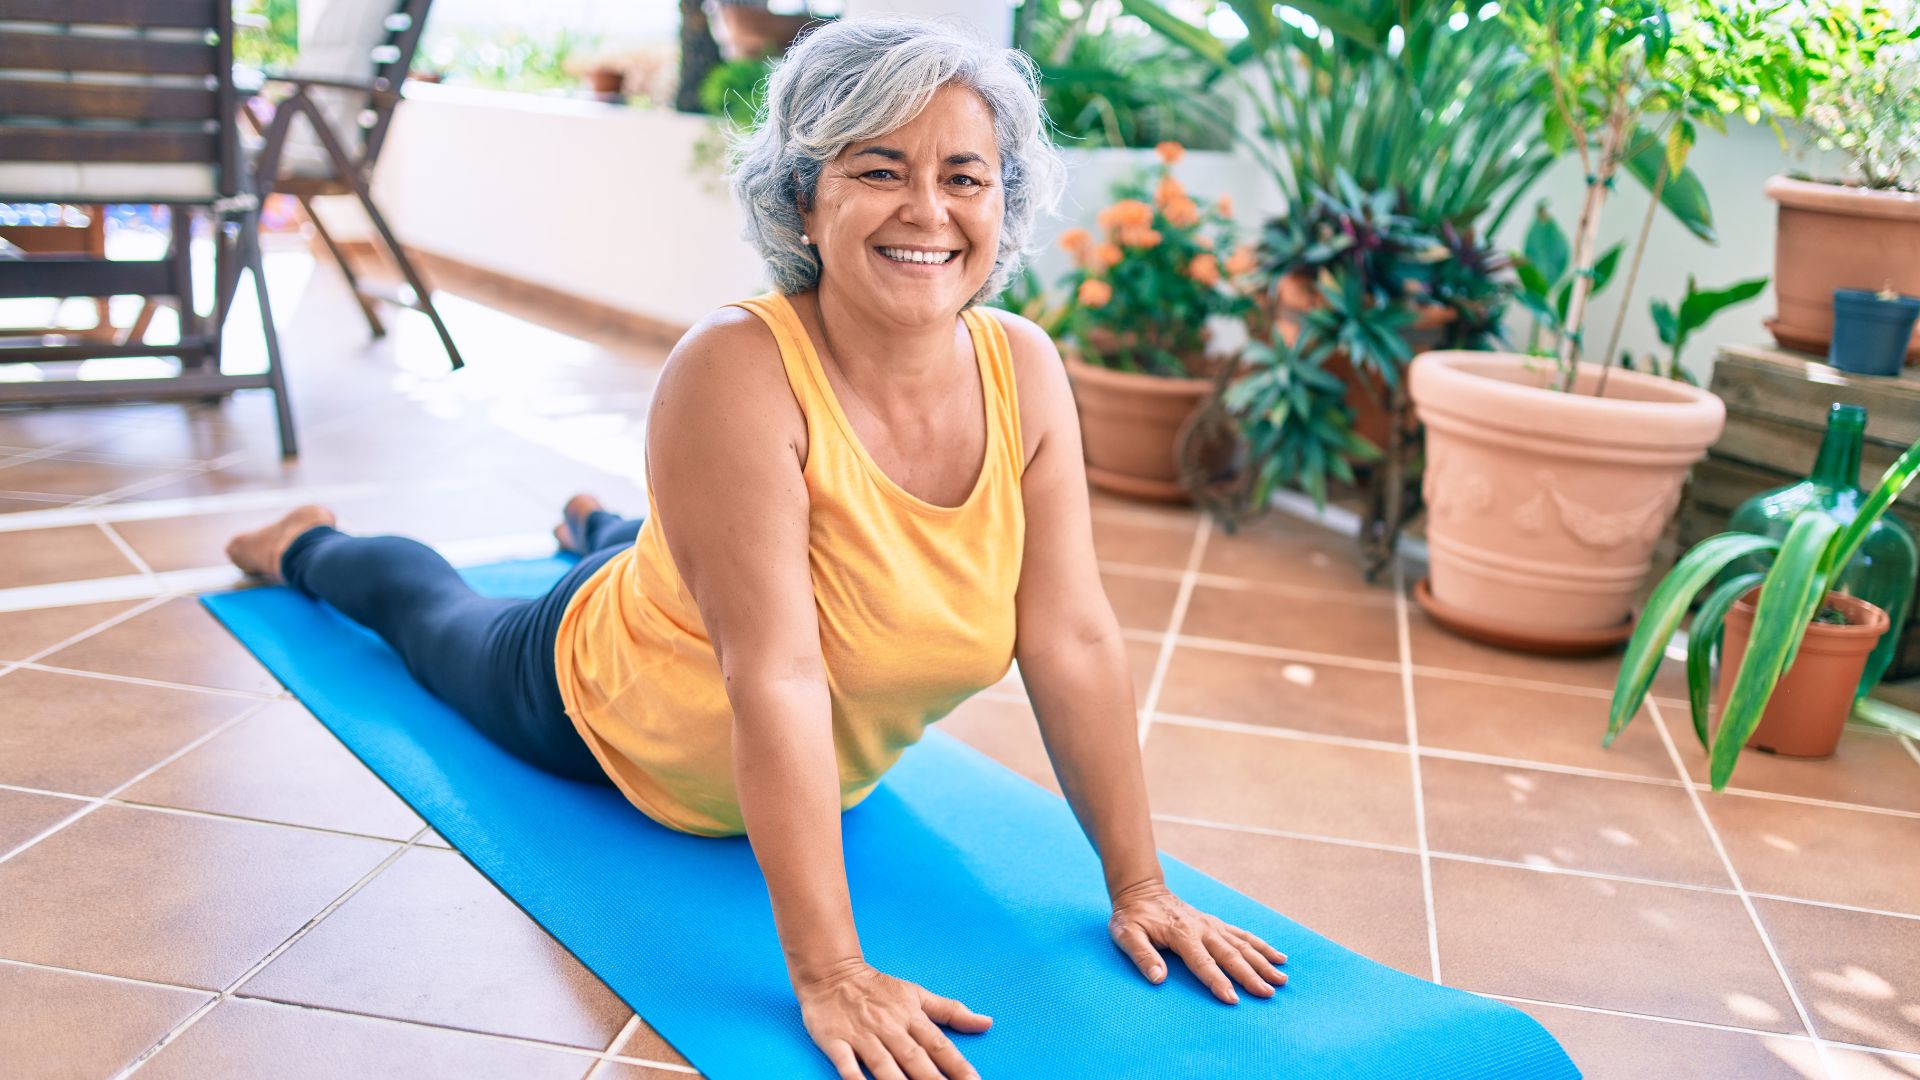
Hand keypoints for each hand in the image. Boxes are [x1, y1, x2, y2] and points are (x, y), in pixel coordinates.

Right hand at [795, 958, 991, 1079]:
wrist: (831, 971)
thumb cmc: (878, 988)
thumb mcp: (917, 994)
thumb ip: (951, 1011)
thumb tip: (987, 1023)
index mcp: (911, 1016)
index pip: (939, 1045)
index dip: (958, 1066)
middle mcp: (890, 1027)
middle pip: (915, 1059)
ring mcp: (862, 1035)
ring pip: (883, 1065)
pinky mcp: (835, 1041)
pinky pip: (846, 1064)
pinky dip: (854, 1078)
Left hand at [1108, 879, 1287, 1002]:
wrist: (1140, 890)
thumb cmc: (1131, 917)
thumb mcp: (1126, 934)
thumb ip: (1142, 955)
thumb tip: (1158, 978)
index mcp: (1181, 933)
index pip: (1202, 962)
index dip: (1217, 981)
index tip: (1233, 999)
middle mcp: (1202, 928)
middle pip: (1230, 955)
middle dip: (1250, 975)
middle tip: (1268, 993)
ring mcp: (1211, 925)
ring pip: (1242, 945)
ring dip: (1262, 962)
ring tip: (1281, 979)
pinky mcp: (1215, 924)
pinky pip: (1242, 935)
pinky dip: (1261, 946)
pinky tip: (1278, 957)